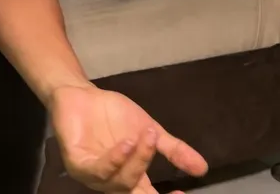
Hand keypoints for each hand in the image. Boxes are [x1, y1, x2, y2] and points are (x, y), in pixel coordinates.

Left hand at [49, 85, 207, 192]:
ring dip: (137, 160)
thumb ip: (173, 150)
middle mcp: (112, 181)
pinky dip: (115, 159)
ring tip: (147, 137)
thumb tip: (203, 168)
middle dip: (150, 186)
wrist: (82, 94)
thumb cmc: (113, 115)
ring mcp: (93, 174)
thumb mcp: (149, 130)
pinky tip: (126, 144)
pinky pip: (97, 169)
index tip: (181, 193)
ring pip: (120, 182)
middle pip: (134, 193)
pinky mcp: (76, 163)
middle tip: (161, 150)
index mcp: (131, 177)